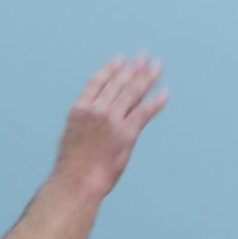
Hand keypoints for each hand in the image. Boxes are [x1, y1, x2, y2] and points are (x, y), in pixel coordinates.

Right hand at [52, 56, 168, 200]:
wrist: (76, 182)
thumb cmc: (73, 169)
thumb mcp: (72, 140)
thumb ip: (85, 128)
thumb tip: (92, 129)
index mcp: (80, 109)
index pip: (98, 82)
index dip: (111, 69)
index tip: (122, 60)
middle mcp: (96, 110)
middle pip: (119, 83)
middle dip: (134, 68)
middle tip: (145, 56)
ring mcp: (111, 120)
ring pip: (132, 93)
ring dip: (147, 77)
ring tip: (157, 66)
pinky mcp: (126, 133)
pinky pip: (144, 112)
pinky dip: (156, 102)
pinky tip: (165, 92)